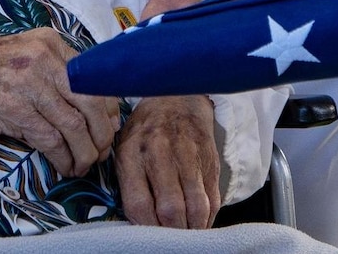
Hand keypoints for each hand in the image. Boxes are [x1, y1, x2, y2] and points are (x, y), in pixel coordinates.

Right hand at [0, 28, 119, 176]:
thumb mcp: (22, 59)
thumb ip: (54, 76)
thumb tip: (93, 111)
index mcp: (50, 43)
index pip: (93, 78)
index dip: (108, 109)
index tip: (109, 128)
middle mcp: (43, 58)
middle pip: (90, 102)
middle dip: (101, 134)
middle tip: (100, 153)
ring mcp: (27, 81)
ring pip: (73, 124)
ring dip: (83, 152)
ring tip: (83, 165)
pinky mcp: (12, 107)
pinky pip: (49, 138)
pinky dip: (62, 157)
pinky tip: (64, 166)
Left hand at [115, 95, 220, 227]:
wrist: (178, 98)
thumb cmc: (146, 130)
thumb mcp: (124, 148)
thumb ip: (127, 184)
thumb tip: (135, 224)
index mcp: (132, 153)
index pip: (139, 204)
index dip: (146, 228)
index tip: (148, 238)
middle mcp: (160, 152)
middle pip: (170, 209)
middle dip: (172, 232)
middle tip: (170, 239)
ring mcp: (188, 155)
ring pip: (196, 207)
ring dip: (193, 228)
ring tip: (187, 233)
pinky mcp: (210, 158)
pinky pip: (213, 197)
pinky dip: (208, 216)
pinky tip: (199, 221)